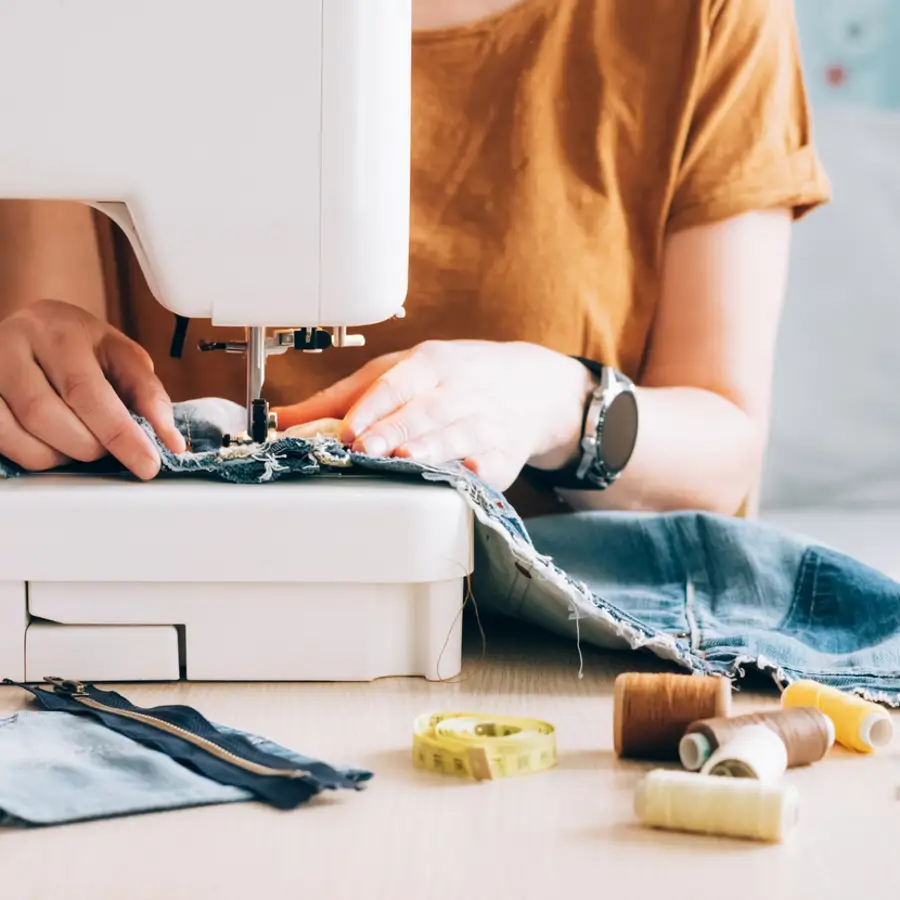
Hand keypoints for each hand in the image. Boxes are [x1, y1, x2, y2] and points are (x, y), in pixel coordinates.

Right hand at [0, 299, 184, 477]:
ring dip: (60, 453)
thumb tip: (172, 441)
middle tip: (108, 448)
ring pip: (20, 433)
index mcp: (60, 330)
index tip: (148, 463)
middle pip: (48, 416)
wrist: (32, 327)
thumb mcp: (121, 357)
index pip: (89, 392)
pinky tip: (49, 443)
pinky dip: (31, 454)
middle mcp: (15, 343)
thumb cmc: (81, 347)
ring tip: (80, 442)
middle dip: (89, 445)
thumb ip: (148, 395)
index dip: (121, 434)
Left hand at [275, 340, 592, 489]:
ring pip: (457, 434)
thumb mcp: (402, 371)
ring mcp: (485, 421)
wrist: (529, 386)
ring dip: (431, 447)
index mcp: (430, 363)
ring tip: (406, 459)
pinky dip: (478, 469)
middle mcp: (459, 390)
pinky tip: (465, 475)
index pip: (396, 383)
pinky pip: (492, 462)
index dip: (370, 407)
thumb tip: (284, 418)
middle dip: (394, 429)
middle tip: (363, 448)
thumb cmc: (452, 378)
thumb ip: (344, 396)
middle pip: (423, 410)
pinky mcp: (505, 454)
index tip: (344, 428)